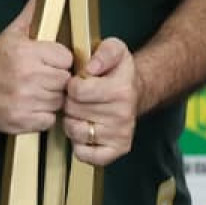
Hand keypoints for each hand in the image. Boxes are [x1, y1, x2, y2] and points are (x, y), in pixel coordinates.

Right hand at [0, 0, 72, 135]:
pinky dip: (44, 114)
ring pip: (59, 100)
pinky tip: (33, 105)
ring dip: (51, 97)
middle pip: (64, 80)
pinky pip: (49, 119)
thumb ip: (31, 16)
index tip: (50, 61)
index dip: (59, 60)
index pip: (66, 58)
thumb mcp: (11, 34)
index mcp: (27, 53)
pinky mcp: (21, 121)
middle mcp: (27, 77)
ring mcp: (24, 101)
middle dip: (57, 78)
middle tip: (44, 77)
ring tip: (37, 91)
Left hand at [63, 37, 137, 165]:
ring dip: (72, 122)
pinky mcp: (116, 151)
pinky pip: (85, 155)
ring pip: (75, 132)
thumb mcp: (115, 49)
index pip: (77, 91)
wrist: (135, 92)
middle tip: (79, 99)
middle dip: (70, 102)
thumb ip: (103, 52)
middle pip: (73, 111)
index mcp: (121, 90)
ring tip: (81, 113)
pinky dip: (78, 145)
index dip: (72, 85)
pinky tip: (85, 130)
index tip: (78, 83)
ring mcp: (120, 135)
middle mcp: (122, 115)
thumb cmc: (119, 72)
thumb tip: (90, 68)